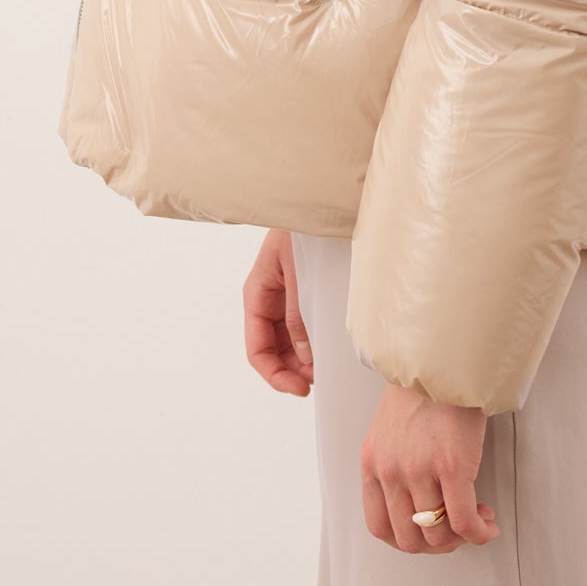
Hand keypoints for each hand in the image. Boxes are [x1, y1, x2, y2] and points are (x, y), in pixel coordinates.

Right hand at [243, 227, 313, 396]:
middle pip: (274, 349)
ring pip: (290, 340)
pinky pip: (305, 323)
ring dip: (304, 358)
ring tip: (325, 367)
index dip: (275, 374)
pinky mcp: (306, 290)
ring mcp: (288, 295)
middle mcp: (270, 298)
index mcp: (258, 292)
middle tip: (318, 380)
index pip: (257, 348)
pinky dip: (314, 339)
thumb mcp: (299, 272)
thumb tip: (304, 356)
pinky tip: (329, 346)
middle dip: (292, 370)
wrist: (322, 197)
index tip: (300, 388)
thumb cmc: (304, 227)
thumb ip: (299, 313)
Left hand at [361, 380, 500, 553]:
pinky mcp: (452, 466)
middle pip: (409, 538)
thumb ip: (394, 463)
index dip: (408, 539)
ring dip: (462, 536)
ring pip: (438, 533)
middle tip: (457, 528)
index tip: (429, 532)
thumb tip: (418, 503)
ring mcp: (419, 470)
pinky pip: (464, 521)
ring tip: (478, 516)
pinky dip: (479, 532)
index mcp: (372, 463)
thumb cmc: (423, 387)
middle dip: (438, 542)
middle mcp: (391, 471)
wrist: (442, 356)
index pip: (380, 527)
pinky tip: (489, 523)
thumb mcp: (390, 428)